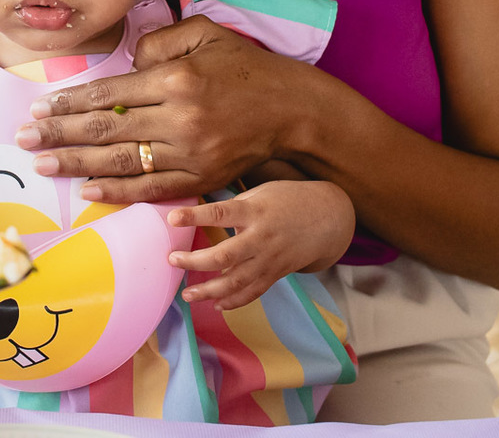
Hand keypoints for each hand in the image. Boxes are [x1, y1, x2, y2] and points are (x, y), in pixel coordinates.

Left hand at [16, 16, 311, 202]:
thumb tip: (126, 64)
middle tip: (23, 138)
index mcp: (175, 79)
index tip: (39, 108)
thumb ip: (159, 42)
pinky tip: (87, 190)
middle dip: (58, 134)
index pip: (109, 94)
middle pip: (105, 130)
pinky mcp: (200, 179)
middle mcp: (178, 118)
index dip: (69, 103)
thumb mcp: (206, 34)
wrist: (292, 111)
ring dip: (76, 164)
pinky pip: (150, 188)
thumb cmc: (245, 68)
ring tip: (42, 164)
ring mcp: (189, 154)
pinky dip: (117, 192)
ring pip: (121, 162)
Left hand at [167, 180, 353, 309]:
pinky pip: (253, 292)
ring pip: (236, 281)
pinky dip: (234, 301)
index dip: (195, 217)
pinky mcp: (276, 273)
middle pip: (224, 255)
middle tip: (172, 260)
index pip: (219, 213)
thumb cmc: (287, 199)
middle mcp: (261, 237)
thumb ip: (234, 207)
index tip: (172, 218)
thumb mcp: (261, 193)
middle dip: (195, 261)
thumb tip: (200, 216)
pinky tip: (216, 305)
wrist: (327, 218)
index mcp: (254, 211)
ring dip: (209, 290)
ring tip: (187, 294)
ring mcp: (270, 259)